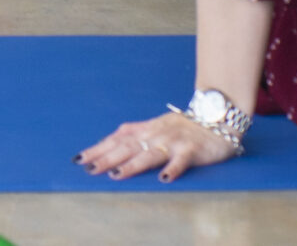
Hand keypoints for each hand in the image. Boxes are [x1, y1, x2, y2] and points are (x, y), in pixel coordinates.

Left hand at [77, 111, 243, 181]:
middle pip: (127, 147)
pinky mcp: (191, 150)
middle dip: (106, 158)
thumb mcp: (155, 126)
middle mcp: (155, 134)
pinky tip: (163, 179)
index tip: (79, 159)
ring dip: (132, 165)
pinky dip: (172, 169)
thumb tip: (110, 142)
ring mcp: (173, 141)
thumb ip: (135, 134)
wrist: (216, 117)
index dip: (98, 148)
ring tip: (116, 174)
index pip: (117, 139)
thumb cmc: (183, 125)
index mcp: (145, 130)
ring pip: (149, 154)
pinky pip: (181, 161)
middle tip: (88, 168)